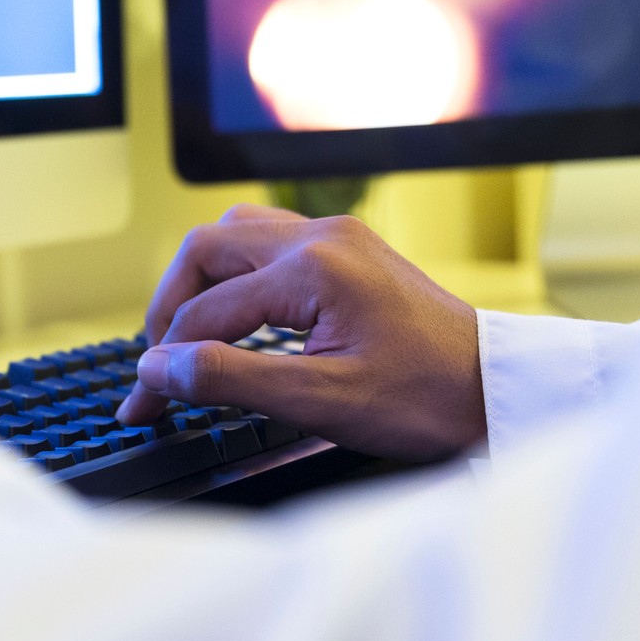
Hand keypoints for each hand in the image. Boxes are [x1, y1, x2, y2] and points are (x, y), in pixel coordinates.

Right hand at [115, 205, 485, 460]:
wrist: (498, 390)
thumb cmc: (428, 400)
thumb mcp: (322, 402)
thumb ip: (231, 380)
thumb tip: (159, 369)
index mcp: (314, 267)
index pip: (206, 312)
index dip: (163, 363)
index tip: (141, 405)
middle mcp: (323, 236)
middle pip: (207, 249)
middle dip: (170, 308)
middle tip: (157, 364)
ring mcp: (339, 238)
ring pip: (235, 236)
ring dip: (200, 284)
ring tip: (185, 338)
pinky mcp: (350, 252)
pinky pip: (269, 245)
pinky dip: (236, 278)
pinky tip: (234, 319)